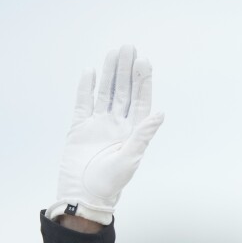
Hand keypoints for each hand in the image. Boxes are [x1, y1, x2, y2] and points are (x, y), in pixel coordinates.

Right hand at [51, 45, 164, 224]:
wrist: (84, 193)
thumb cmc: (112, 181)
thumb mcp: (131, 157)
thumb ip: (144, 133)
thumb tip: (160, 113)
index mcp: (134, 131)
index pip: (140, 100)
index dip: (143, 82)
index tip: (144, 62)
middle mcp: (118, 124)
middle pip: (123, 91)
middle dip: (126, 70)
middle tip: (128, 48)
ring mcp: (99, 123)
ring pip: (105, 92)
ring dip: (109, 73)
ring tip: (113, 53)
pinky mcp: (80, 126)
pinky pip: (84, 102)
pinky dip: (86, 86)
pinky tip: (91, 71)